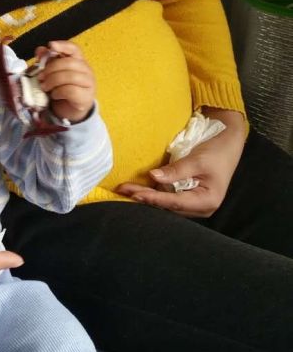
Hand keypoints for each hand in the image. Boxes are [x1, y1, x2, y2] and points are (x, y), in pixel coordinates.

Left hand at [37, 40, 95, 123]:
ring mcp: (88, 83)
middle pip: (69, 62)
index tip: (51, 46)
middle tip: (40, 77)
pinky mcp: (86, 97)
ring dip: (53, 81)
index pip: (74, 48)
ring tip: (44, 87)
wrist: (69, 110)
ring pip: (70, 76)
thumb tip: (40, 50)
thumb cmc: (60, 89)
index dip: (63, 45)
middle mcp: (86, 70)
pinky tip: (54, 95)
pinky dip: (58, 92)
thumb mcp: (51, 74)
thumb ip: (46, 61)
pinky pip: (70, 91)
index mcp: (78, 60)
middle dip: (51, 69)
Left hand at [116, 108, 245, 216]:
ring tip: (126, 190)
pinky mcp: (188, 196)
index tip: (134, 194)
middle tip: (123, 190)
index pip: (175, 202)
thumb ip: (176, 171)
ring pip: (166, 203)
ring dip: (147, 196)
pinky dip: (154, 193)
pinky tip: (139, 189)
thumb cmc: (217, 152)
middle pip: (168, 205)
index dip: (153, 198)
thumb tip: (154, 177)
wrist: (228, 144)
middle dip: (146, 198)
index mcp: (207, 201)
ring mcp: (194, 203)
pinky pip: (168, 197)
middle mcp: (200, 207)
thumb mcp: (197, 160)